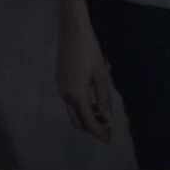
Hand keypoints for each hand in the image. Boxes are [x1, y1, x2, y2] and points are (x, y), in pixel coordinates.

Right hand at [56, 17, 113, 143]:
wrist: (72, 29)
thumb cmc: (89, 49)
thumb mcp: (100, 73)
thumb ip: (103, 96)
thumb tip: (107, 117)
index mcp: (75, 93)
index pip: (87, 120)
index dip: (98, 131)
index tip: (109, 139)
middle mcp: (64, 94)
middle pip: (77, 120)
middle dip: (92, 127)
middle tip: (109, 129)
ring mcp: (60, 87)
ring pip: (73, 111)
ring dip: (87, 117)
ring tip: (104, 117)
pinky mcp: (60, 81)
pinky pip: (71, 102)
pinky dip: (82, 107)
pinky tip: (94, 103)